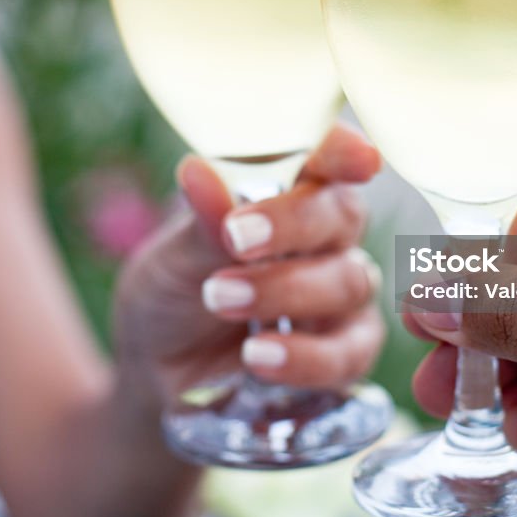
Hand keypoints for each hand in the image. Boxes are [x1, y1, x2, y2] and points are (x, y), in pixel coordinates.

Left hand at [116, 123, 384, 403]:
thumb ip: (203, 220)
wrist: (159, 365)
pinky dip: (305, 357)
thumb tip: (200, 171)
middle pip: (341, 215)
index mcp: (292, 188)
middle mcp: (327, 234)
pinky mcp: (346, 350)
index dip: (345, 151)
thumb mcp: (175, 254)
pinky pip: (348, 353)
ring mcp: (343, 292)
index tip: (357, 157)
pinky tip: (258, 357)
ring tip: (221, 301)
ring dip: (285, 292)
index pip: (329, 156)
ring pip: (348, 282)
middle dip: (291, 226)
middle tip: (236, 240)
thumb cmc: (175, 288)